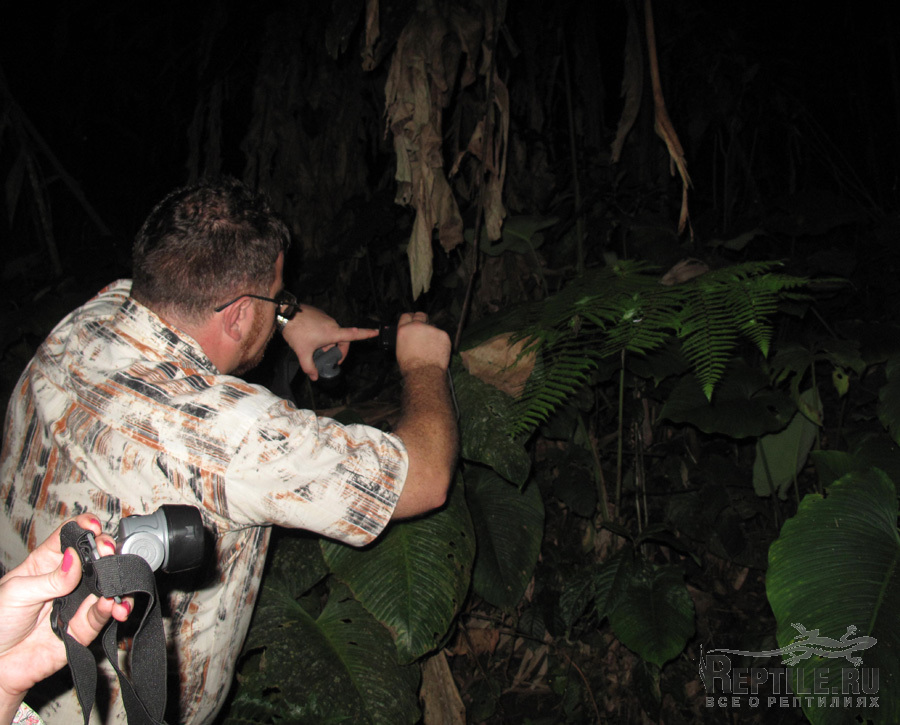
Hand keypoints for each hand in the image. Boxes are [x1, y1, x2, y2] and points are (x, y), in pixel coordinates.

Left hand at [0, 514, 131, 719]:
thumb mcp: (16, 593)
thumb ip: (50, 578)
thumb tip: (75, 558)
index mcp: (46, 564)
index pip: (70, 538)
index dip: (85, 528)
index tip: (95, 528)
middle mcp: (66, 582)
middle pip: (96, 558)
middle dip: (108, 552)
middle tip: (108, 553)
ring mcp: (76, 604)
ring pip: (107, 586)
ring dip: (118, 583)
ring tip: (117, 586)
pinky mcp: (82, 629)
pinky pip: (101, 616)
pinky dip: (111, 609)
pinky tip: (112, 606)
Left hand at [281, 304, 378, 380]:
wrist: (285, 313)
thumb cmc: (296, 332)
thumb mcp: (302, 353)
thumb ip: (309, 367)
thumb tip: (315, 377)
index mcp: (332, 333)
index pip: (354, 334)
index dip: (367, 334)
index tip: (376, 332)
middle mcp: (332, 324)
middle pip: (342, 339)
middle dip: (337, 350)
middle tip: (328, 358)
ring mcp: (326, 317)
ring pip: (332, 333)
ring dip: (327, 342)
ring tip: (314, 347)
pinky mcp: (319, 314)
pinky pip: (325, 326)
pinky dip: (321, 334)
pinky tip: (309, 337)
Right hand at [395, 312, 451, 374]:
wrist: (424, 373)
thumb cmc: (411, 367)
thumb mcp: (400, 350)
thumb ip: (405, 338)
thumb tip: (409, 337)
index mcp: (404, 330)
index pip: (406, 316)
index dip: (410, 318)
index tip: (413, 319)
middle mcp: (417, 326)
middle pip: (420, 315)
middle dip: (422, 319)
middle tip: (424, 326)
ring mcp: (431, 329)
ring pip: (432, 326)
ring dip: (432, 333)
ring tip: (431, 347)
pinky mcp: (443, 334)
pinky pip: (441, 335)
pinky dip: (440, 341)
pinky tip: (437, 350)